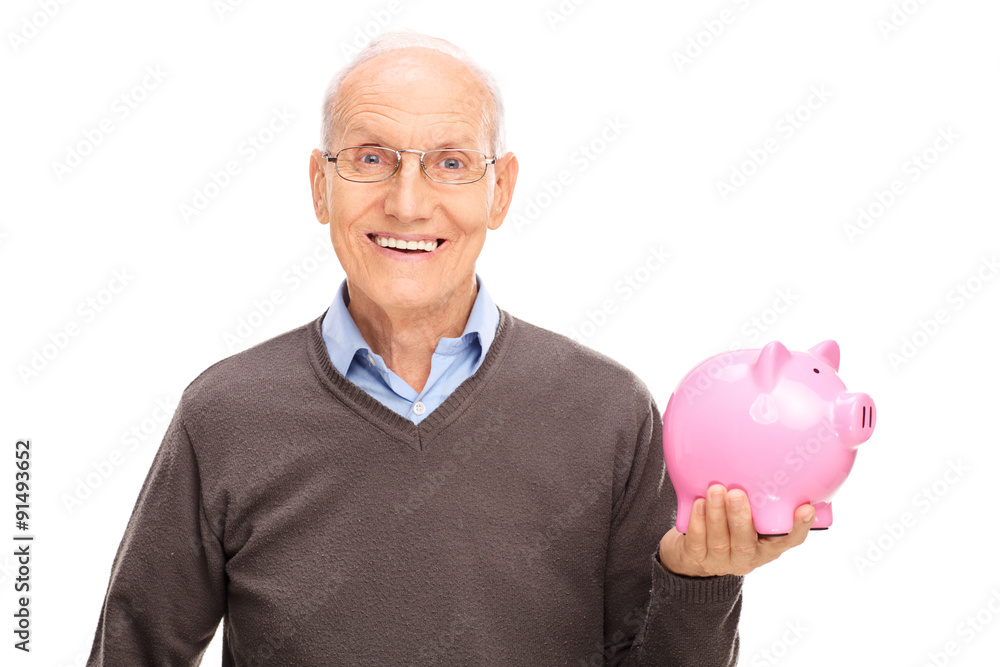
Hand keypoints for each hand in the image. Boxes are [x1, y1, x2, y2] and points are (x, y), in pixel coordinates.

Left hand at [658, 484, 814, 577]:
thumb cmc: (730, 527)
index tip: (806, 508)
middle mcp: (747, 556)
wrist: (696, 556)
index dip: (800, 527)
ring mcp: (721, 561)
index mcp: (767, 547)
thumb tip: (767, 459)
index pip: (790, 540)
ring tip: (715, 490)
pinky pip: (697, 543)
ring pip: (720, 541)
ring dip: (717, 515)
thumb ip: (759, 498)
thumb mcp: (750, 517)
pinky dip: (698, 523)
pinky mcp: (698, 559)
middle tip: (736, 493)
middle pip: (746, 542)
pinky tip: (698, 504)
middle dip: (740, 517)